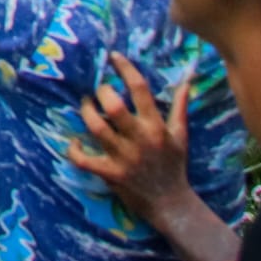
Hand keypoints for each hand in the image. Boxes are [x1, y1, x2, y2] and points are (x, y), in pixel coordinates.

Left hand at [69, 52, 191, 224]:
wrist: (172, 205)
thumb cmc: (174, 166)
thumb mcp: (181, 135)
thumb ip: (180, 107)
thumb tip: (186, 80)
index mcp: (156, 127)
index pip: (140, 89)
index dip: (125, 69)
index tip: (114, 56)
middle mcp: (139, 139)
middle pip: (114, 107)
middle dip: (102, 92)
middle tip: (98, 91)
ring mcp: (123, 157)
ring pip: (96, 128)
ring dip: (86, 113)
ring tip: (86, 106)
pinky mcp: (110, 174)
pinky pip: (84, 160)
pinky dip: (74, 150)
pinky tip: (74, 142)